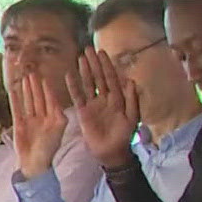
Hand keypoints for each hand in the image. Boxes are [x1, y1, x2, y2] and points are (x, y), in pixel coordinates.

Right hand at [9, 72, 66, 178]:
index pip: (51, 100)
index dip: (48, 89)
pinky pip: (17, 108)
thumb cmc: (49, 149)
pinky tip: (13, 89)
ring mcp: (31, 119)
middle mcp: (43, 117)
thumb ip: (60, 118)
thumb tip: (62, 107)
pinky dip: (15, 99)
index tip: (46, 77)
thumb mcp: (59, 131)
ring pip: (28, 101)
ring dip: (26, 89)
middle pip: (39, 98)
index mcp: (54, 118)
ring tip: (24, 77)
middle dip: (36, 86)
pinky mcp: (19, 122)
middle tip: (33, 71)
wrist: (34, 162)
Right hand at [68, 49, 141, 167]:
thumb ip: (131, 99)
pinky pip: (78, 96)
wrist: (112, 152)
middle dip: (95, 64)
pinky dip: (73, 86)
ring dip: (84, 71)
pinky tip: (69, 75)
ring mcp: (93, 104)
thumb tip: (131, 81)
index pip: (112, 79)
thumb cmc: (124, 136)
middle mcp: (105, 99)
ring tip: (81, 57)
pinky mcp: (83, 111)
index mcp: (118, 99)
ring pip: (88, 84)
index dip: (107, 66)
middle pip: (99, 78)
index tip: (103, 53)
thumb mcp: (132, 117)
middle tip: (89, 49)